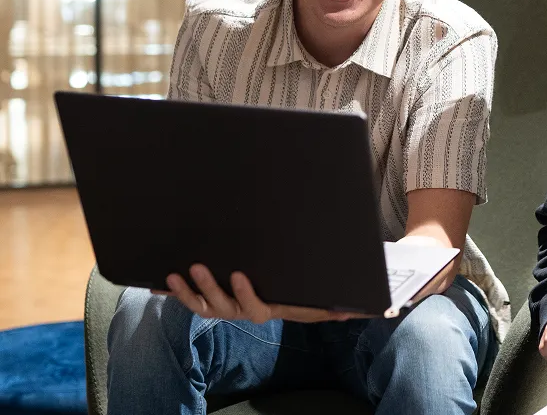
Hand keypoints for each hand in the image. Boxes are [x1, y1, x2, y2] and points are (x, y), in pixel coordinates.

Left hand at [161, 265, 373, 323]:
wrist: (288, 297)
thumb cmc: (306, 294)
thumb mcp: (322, 301)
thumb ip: (338, 307)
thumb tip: (362, 310)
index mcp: (267, 309)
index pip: (255, 307)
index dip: (245, 294)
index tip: (240, 274)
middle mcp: (242, 311)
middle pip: (221, 307)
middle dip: (208, 288)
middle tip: (198, 266)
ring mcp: (224, 306)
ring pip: (201, 305)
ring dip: (185, 292)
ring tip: (175, 273)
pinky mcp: (210, 298)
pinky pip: (188, 298)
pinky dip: (170, 292)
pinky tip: (154, 281)